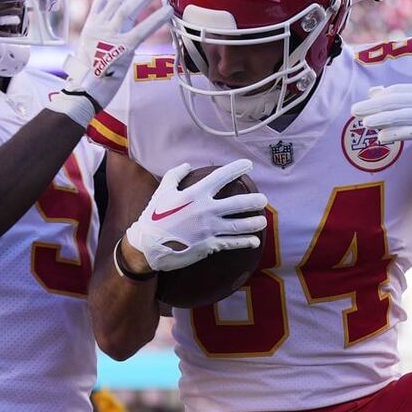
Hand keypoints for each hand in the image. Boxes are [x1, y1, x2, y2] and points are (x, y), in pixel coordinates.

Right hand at [63, 0, 171, 109]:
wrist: (83, 94)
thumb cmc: (91, 76)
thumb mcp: (95, 49)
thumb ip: (109, 33)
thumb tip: (127, 22)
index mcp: (91, 27)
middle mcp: (98, 28)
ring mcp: (109, 38)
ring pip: (126, 9)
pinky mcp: (121, 51)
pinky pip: (141, 31)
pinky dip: (155, 19)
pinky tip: (167, 11)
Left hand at [89, 389, 130, 411]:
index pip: (105, 407)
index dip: (101, 400)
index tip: (95, 393)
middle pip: (110, 404)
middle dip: (106, 395)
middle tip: (101, 387)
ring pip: (116, 404)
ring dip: (111, 398)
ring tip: (105, 391)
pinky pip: (121, 410)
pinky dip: (117, 404)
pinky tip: (111, 399)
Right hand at [126, 159, 267, 272]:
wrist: (148, 246)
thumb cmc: (154, 217)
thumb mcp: (162, 192)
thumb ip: (175, 175)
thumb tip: (188, 165)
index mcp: (195, 194)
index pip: (221, 177)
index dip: (236, 169)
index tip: (249, 165)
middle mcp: (205, 210)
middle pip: (237, 204)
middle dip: (254, 201)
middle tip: (263, 200)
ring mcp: (209, 229)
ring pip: (239, 225)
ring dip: (254, 223)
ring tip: (263, 220)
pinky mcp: (209, 245)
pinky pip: (232, 243)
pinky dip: (245, 242)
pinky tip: (255, 241)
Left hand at [351, 83, 411, 164]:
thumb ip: (402, 100)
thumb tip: (374, 92)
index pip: (398, 91)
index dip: (378, 98)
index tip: (360, 104)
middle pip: (398, 101)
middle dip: (375, 106)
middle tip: (355, 111)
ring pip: (405, 115)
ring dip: (383, 119)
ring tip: (365, 124)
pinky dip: (398, 133)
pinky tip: (383, 137)